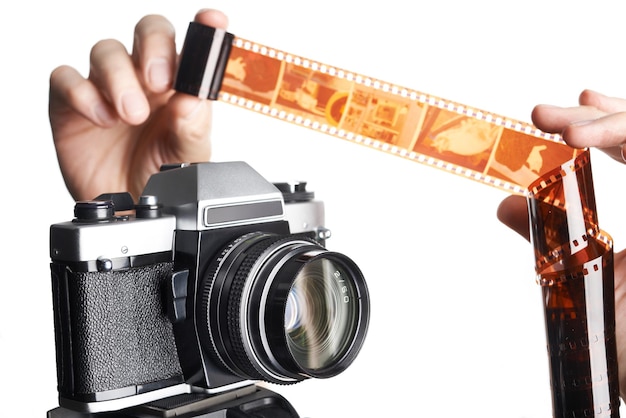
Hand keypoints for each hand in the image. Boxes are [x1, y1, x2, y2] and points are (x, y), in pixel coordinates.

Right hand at [49, 9, 228, 201]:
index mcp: (179, 85)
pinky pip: (66, 78)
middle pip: (148, 32)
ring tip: (131, 115)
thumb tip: (193, 99)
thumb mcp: (186, 158)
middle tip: (158, 82)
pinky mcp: (72, 103)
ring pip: (107, 51)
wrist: (127, 211)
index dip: (204, 28)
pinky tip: (101, 120)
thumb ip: (193, 128)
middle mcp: (144, 78)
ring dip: (119, 79)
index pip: (192, 45)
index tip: (214, 21)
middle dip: (154, 48)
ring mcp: (107, 87)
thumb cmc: (160, 178)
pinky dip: (83, 94)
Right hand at [497, 89, 625, 397]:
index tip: (562, 130)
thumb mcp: (596, 286)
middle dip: (601, 119)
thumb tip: (509, 205)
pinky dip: (617, 147)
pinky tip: (590, 137)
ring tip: (566, 115)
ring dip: (609, 123)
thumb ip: (554, 239)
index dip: (612, 127)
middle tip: (548, 117)